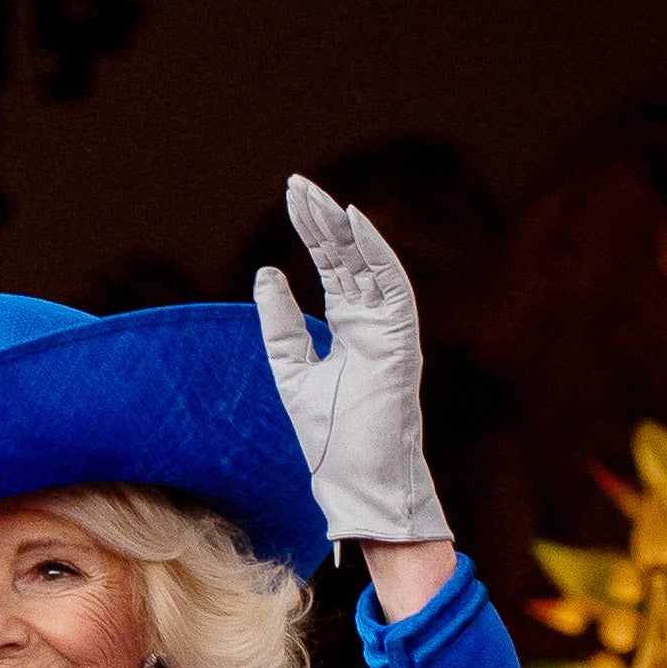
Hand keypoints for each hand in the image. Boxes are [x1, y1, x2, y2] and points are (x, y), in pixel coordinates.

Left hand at [252, 173, 450, 550]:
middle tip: (296, 184)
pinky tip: (354, 221)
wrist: (357, 483)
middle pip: (348, 257)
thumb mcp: (291, 372)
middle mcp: (373, 322)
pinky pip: (392, 285)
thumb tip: (264, 274)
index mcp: (350, 329)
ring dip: (345, 228)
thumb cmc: (330, 439)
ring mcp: (390, 329)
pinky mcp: (401, 340)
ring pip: (368, 264)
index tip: (292, 198)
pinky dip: (376, 252)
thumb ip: (280, 325)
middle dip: (322, 221)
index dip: (312, 232)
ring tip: (316, 196)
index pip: (331, 266)